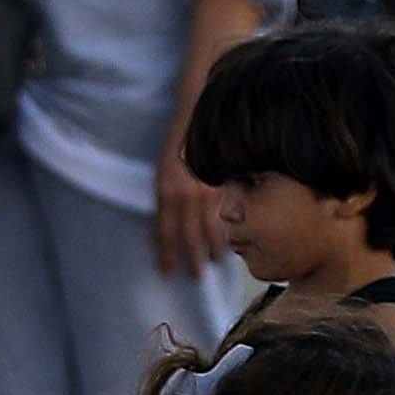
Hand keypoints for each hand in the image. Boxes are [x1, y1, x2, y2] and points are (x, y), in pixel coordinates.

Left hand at [153, 121, 227, 276]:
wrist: (198, 118)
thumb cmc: (176, 146)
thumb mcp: (162, 174)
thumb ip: (165, 202)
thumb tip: (166, 230)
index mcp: (167, 193)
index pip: (165, 233)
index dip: (166, 254)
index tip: (166, 271)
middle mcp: (188, 196)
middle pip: (190, 237)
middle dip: (192, 259)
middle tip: (196, 276)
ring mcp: (210, 192)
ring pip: (214, 228)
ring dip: (215, 248)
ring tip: (216, 260)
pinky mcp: (227, 186)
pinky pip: (229, 214)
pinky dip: (230, 229)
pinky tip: (233, 239)